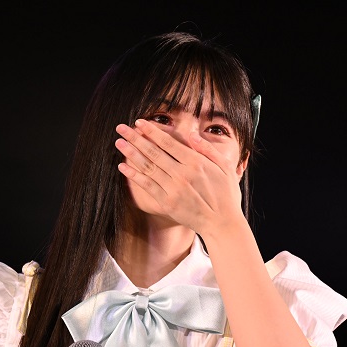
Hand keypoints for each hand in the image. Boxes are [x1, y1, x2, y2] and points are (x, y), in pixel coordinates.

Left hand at [115, 119, 245, 234]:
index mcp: (196, 162)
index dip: (152, 131)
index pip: (168, 142)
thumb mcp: (225, 167)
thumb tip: (192, 134)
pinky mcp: (167, 202)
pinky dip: (134, 175)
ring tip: (119, 143)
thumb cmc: (226, 195)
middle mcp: (182, 174)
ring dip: (131, 153)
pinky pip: (147, 186)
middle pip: (154, 152)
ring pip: (148, 167)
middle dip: (136, 138)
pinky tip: (123, 166)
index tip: (139, 123)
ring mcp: (173, 189)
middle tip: (121, 128)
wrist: (223, 224)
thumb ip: (208, 149)